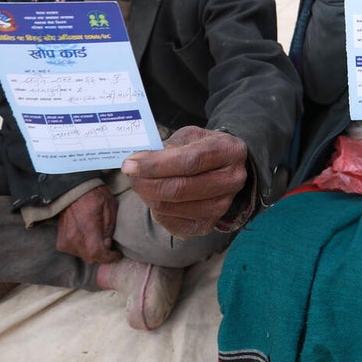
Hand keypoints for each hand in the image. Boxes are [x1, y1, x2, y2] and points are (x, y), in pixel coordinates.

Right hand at [56, 185, 121, 263]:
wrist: (73, 190)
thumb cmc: (94, 195)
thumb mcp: (110, 207)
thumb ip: (109, 228)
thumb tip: (108, 246)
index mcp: (88, 228)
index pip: (97, 253)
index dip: (109, 257)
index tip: (117, 254)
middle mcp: (74, 237)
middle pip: (91, 258)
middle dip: (102, 255)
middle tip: (110, 247)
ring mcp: (65, 240)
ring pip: (83, 256)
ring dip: (92, 252)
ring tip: (99, 240)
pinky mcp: (60, 241)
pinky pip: (74, 252)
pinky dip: (83, 249)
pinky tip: (88, 239)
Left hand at [121, 126, 248, 237]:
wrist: (225, 167)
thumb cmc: (202, 147)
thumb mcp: (190, 136)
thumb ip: (168, 147)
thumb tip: (139, 162)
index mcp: (230, 151)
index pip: (189, 161)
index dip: (156, 165)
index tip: (129, 164)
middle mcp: (232, 181)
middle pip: (180, 189)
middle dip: (147, 183)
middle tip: (129, 175)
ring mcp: (222, 206)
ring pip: (172, 207)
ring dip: (147, 196)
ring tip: (140, 183)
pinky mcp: (207, 225)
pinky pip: (171, 223)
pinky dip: (155, 210)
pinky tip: (154, 197)